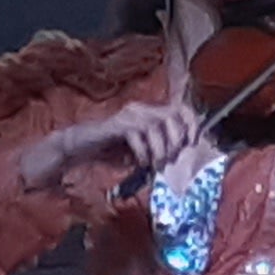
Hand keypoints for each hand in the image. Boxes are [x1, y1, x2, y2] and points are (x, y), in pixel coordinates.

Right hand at [40, 97, 202, 186]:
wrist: (80, 148)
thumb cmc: (111, 152)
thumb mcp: (142, 151)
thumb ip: (159, 150)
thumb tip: (182, 158)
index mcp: (150, 113)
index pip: (181, 109)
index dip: (192, 124)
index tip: (193, 144)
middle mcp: (141, 109)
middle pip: (172, 116)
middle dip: (176, 140)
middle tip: (170, 160)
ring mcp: (129, 115)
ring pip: (156, 125)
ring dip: (160, 149)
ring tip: (155, 164)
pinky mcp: (117, 123)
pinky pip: (137, 134)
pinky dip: (142, 152)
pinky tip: (139, 162)